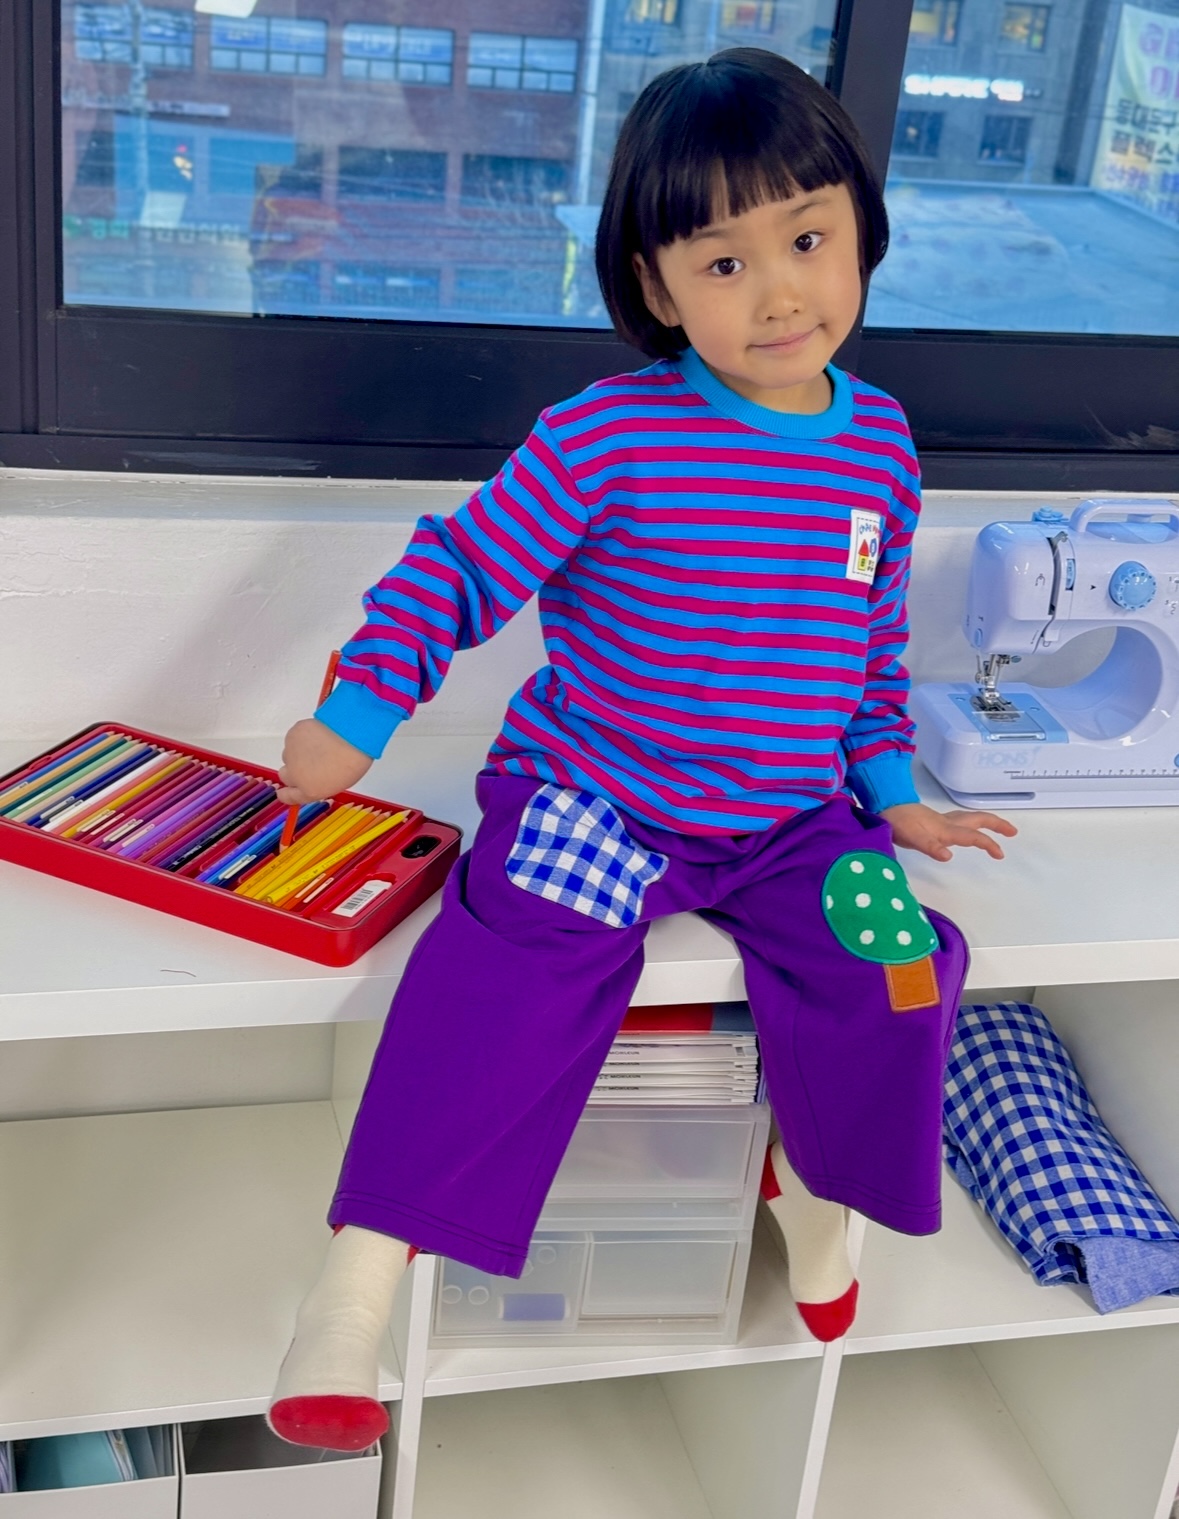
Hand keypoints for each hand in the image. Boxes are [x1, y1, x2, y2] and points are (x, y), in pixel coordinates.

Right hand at [277, 718, 372, 804]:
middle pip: (285, 775)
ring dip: (299, 752)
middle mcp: (295, 775)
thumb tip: (312, 778)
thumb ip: (318, 784)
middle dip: (294, 770)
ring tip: (320, 746)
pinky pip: (294, 738)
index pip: (287, 796)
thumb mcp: (337, 783)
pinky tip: (318, 735)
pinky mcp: (291, 736)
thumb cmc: (352, 760)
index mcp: (309, 791)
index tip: (285, 791)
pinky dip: (302, 737)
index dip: (286, 793)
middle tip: (309, 762)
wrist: (351, 736)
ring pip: (289, 754)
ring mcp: (290, 754)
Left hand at [881, 801, 1016, 862]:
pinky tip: (967, 830)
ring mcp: (941, 820)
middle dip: (997, 825)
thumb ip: (930, 847)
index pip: (972, 836)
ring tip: (999, 829)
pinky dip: (971, 824)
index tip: (1000, 854)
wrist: (884, 808)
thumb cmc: (898, 824)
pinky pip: (960, 821)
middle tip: (1013, 832)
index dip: (988, 844)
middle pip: (978, 820)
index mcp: (945, 829)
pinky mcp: (934, 821)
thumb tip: (948, 856)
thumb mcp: (912, 838)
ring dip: (986, 823)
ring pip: (970, 819)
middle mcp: (947, 823)